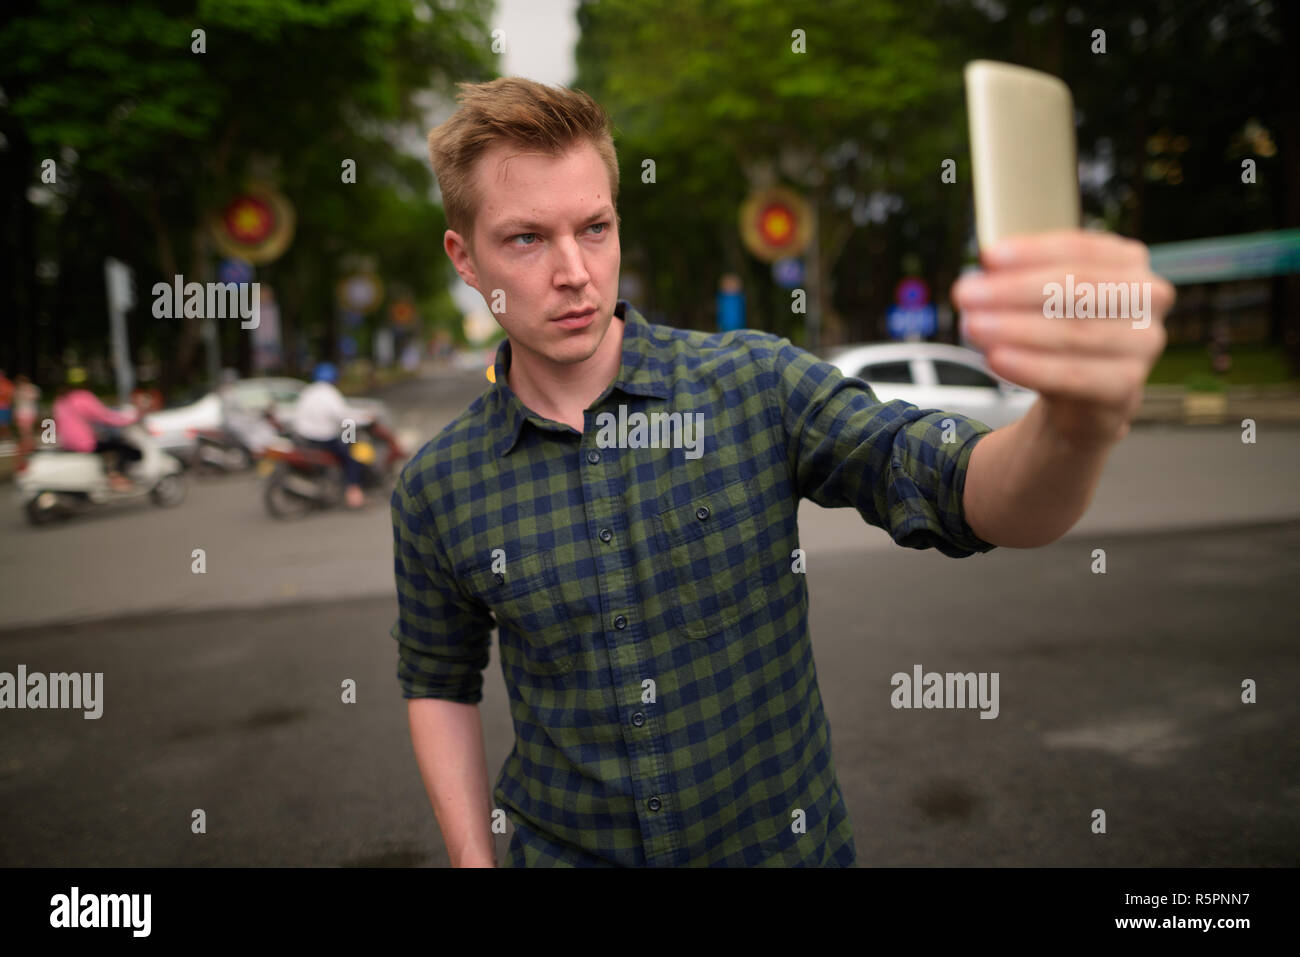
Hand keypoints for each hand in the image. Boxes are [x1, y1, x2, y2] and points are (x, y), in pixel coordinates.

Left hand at [952, 230, 1174, 448]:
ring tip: (972, 327)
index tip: (987, 257)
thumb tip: (986, 268)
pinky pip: (1074, 375)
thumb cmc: (1060, 335)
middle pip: (1074, 289)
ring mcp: (1145, 342)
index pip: (1079, 250)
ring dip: (1015, 329)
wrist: (1081, 400)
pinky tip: (996, 359)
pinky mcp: (1128, 386)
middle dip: (1013, 291)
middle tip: (965, 294)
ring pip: (1073, 332)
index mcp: (1129, 262)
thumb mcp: (1046, 299)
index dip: (1031, 253)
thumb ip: (1023, 278)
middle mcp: (1147, 297)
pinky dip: (1030, 367)